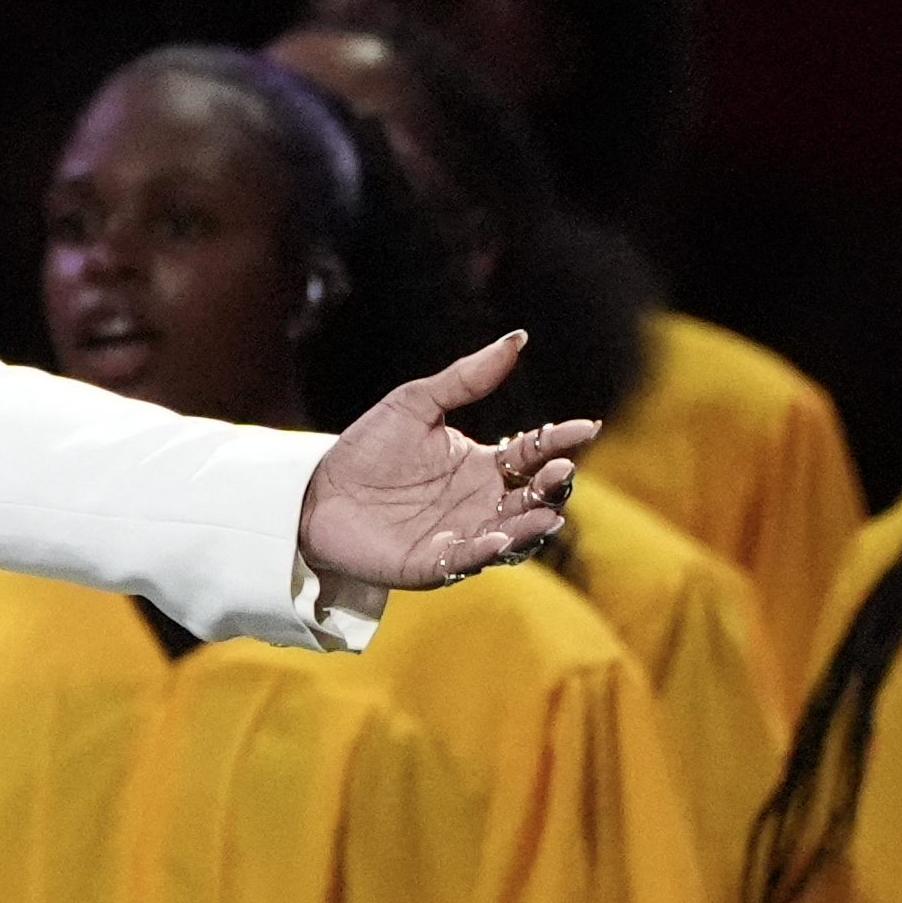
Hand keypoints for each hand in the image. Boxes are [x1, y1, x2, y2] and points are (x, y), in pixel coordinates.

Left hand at [297, 332, 597, 601]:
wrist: (314, 490)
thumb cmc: (367, 449)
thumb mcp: (415, 404)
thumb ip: (465, 378)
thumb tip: (517, 338)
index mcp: (484, 466)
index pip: (534, 452)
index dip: (560, 440)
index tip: (587, 427)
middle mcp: (482, 504)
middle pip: (533, 498)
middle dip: (552, 487)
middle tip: (561, 470)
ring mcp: (461, 536)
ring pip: (512, 536)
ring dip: (530, 527)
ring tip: (543, 514)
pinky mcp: (431, 564)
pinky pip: (465, 562)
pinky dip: (483, 552)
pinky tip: (494, 538)